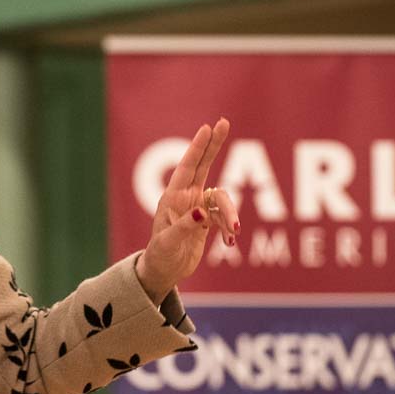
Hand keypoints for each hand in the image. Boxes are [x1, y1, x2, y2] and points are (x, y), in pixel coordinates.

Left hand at [135, 118, 239, 300]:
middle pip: (204, 165)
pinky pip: (227, 216)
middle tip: (224, 122)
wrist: (164, 272)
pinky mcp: (208, 220)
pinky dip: (231, 229)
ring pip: (223, 199)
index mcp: (173, 198)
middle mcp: (187, 198)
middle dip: (214, 145)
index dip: (198, 147)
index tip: (207, 128)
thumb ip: (186, 226)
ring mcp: (198, 207)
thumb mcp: (169, 242)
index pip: (188, 167)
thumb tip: (203, 211)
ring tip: (234, 233)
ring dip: (232, 214)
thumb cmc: (160, 255)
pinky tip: (230, 243)